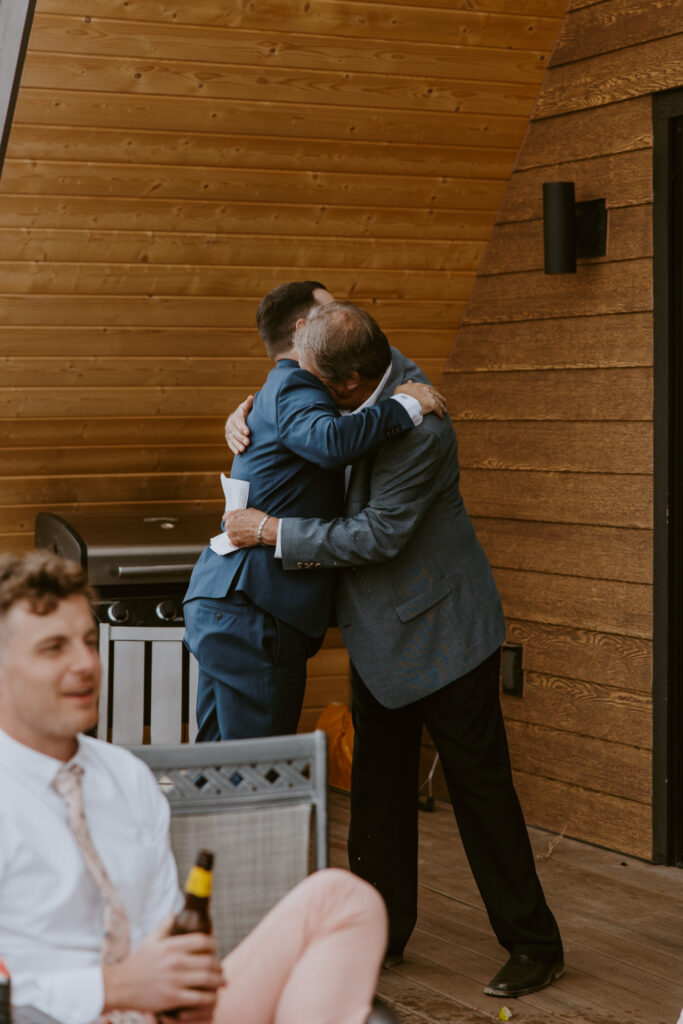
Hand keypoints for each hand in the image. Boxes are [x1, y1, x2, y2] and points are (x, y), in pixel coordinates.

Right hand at [102, 916, 224, 1015]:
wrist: (120, 986)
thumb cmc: (137, 963)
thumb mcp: (150, 940)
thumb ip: (165, 926)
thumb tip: (175, 913)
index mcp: (171, 946)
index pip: (202, 940)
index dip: (213, 944)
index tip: (214, 948)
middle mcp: (175, 962)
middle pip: (208, 961)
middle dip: (218, 966)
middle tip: (220, 969)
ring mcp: (175, 980)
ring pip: (207, 979)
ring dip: (218, 981)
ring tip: (221, 982)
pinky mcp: (173, 998)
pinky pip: (199, 998)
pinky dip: (209, 997)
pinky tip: (211, 997)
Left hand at [223, 508, 278, 547]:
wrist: (264, 529)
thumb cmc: (258, 519)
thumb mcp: (248, 511)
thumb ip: (239, 514)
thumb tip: (238, 517)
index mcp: (231, 515)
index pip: (225, 517)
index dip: (231, 519)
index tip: (235, 521)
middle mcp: (228, 525)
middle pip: (228, 526)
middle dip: (234, 527)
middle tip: (243, 528)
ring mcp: (231, 534)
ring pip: (231, 535)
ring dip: (236, 535)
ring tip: (245, 534)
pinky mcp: (234, 542)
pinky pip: (233, 542)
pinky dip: (238, 541)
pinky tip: (245, 539)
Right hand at [225, 394, 253, 453]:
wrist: (237, 420)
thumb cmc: (244, 413)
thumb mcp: (245, 408)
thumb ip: (249, 403)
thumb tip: (252, 397)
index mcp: (235, 417)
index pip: (238, 422)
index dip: (242, 427)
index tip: (248, 432)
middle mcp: (230, 425)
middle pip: (235, 432)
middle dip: (241, 437)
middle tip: (248, 442)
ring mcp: (228, 433)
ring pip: (232, 439)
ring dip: (237, 444)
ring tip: (243, 449)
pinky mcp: (229, 439)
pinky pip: (230, 444)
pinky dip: (234, 448)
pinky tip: (238, 453)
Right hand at [395, 380, 447, 418]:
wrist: (402, 402)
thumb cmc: (400, 396)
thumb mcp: (402, 387)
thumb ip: (407, 385)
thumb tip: (410, 382)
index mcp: (420, 386)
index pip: (429, 388)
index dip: (433, 392)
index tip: (435, 394)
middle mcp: (427, 390)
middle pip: (436, 394)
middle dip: (441, 398)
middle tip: (444, 401)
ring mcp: (430, 397)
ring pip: (439, 402)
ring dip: (442, 407)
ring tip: (445, 411)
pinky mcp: (432, 405)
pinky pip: (438, 410)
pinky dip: (440, 413)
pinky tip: (441, 416)